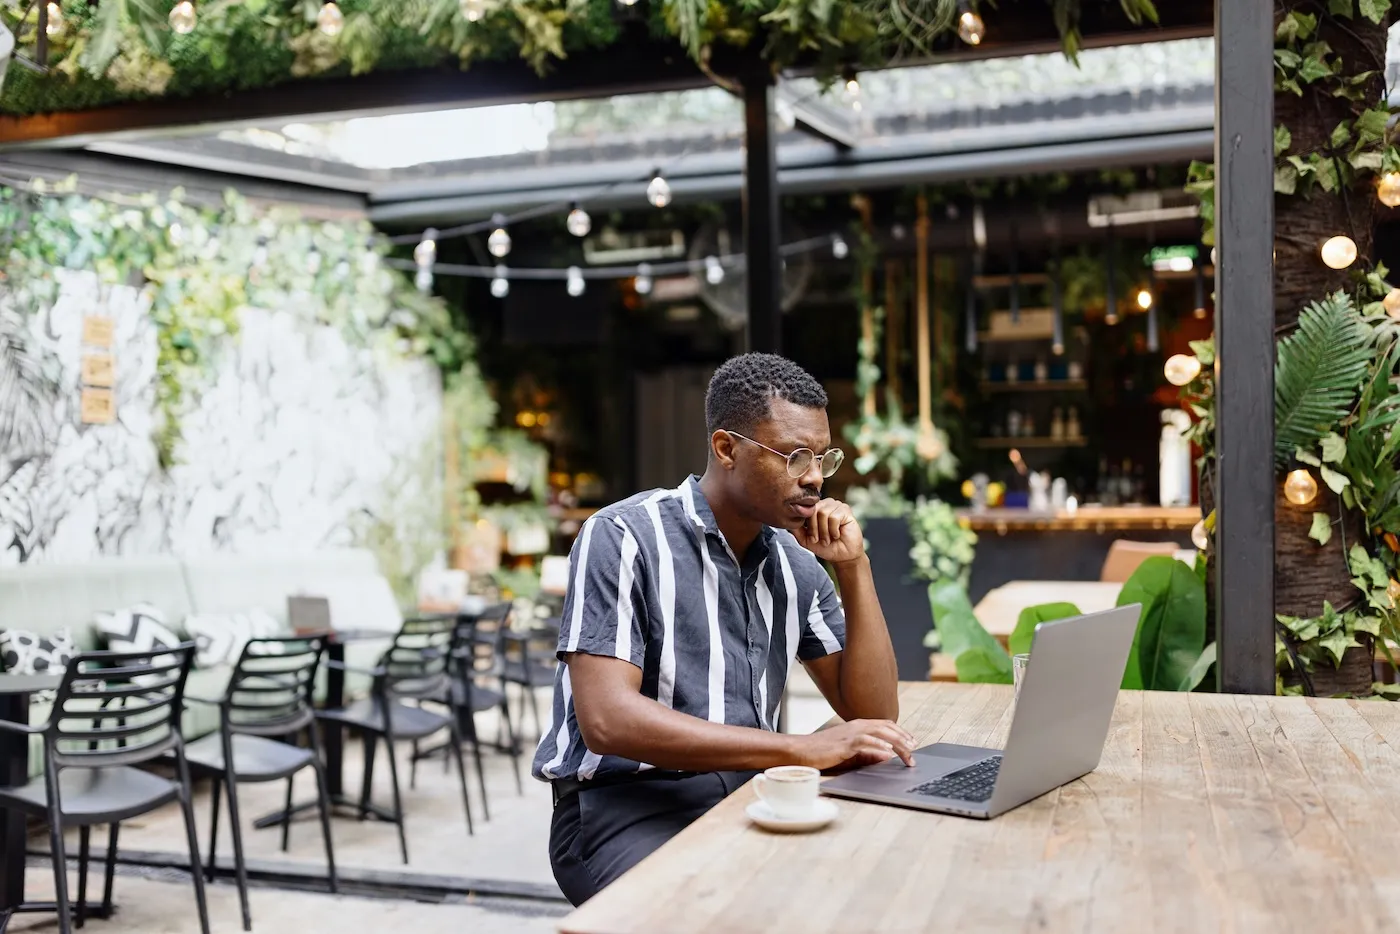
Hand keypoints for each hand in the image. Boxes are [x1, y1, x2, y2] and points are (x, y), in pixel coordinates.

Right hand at [792, 719, 916, 769]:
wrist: (799, 750)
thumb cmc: (821, 752)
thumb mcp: (849, 753)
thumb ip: (867, 753)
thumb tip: (886, 756)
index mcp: (857, 726)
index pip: (885, 725)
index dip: (900, 732)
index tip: (912, 742)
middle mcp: (856, 725)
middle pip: (886, 727)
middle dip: (903, 737)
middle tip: (915, 748)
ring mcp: (850, 733)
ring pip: (879, 732)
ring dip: (896, 742)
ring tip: (908, 750)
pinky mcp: (844, 743)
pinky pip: (865, 741)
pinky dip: (878, 746)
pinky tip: (888, 752)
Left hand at [797, 498, 864, 565]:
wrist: (841, 556)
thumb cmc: (825, 546)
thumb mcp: (805, 539)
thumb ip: (796, 529)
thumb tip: (786, 520)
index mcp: (815, 508)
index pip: (804, 509)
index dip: (806, 525)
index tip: (812, 538)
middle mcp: (825, 504)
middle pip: (813, 510)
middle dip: (814, 529)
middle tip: (819, 540)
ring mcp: (836, 505)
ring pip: (823, 513)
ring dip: (824, 531)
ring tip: (828, 539)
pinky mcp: (846, 510)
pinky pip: (834, 517)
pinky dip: (833, 530)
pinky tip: (837, 535)